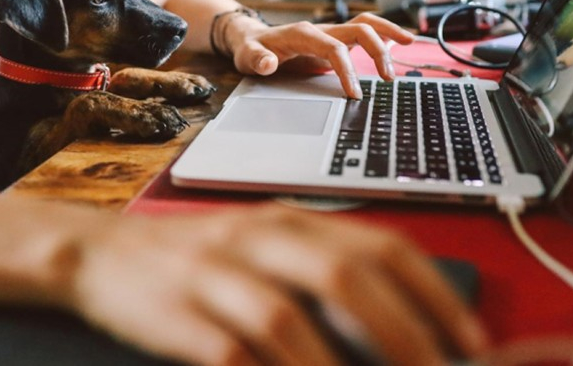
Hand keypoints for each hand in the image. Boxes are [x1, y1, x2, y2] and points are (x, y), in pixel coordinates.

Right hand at [67, 204, 487, 365]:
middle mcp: (258, 237)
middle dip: (406, 334)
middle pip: (345, 277)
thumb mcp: (262, 246)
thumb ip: (321, 268)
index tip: (472, 339)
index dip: (433, 293)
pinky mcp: (178, 315)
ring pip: (290, 318)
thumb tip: (396, 318)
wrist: (100, 253)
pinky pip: (232, 353)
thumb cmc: (196, 257)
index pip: (379, 245)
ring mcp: (215, 273)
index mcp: (290, 219)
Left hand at [225, 13, 414, 98]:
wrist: (252, 39)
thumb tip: (267, 63)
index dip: (347, 70)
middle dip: (377, 50)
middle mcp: (322, 28)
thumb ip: (257, 60)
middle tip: (388, 78)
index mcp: (303, 33)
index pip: (334, 48)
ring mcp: (331, 32)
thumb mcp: (247, 57)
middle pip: (359, 28)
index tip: (355, 94)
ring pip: (366, 23)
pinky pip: (364, 31)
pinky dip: (384, 33)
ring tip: (411, 43)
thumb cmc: (252, 49)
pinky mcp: (336, 39)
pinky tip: (401, 41)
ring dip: (389, 32)